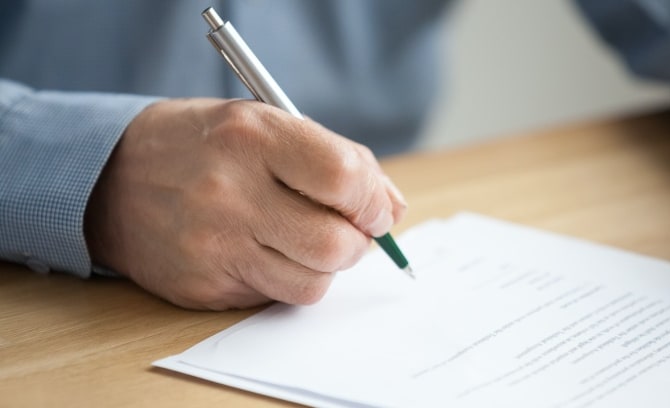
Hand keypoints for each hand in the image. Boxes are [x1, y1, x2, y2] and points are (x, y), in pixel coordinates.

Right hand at [84, 98, 406, 309]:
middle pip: (335, 244)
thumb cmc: (202, 145)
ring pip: (312, 283)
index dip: (373, 200)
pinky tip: (266, 253)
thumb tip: (391, 209)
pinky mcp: (203, 285)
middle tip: (349, 231)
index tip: (375, 208)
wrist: (110, 178)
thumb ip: (332, 159)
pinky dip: (287, 280)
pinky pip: (274, 297)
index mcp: (252, 136)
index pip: (344, 178)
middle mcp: (230, 192)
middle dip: (358, 243)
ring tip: (304, 240)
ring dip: (325, 267)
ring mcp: (214, 245)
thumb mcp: (263, 124)